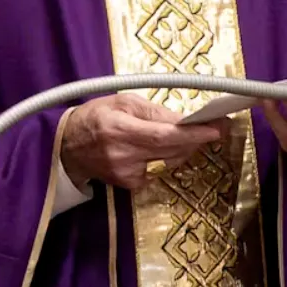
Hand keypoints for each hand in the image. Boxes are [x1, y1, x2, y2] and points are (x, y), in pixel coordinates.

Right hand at [60, 94, 229, 190]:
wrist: (69, 147)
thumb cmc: (97, 116)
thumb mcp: (123, 101)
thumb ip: (154, 111)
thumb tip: (184, 119)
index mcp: (120, 127)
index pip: (165, 134)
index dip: (193, 133)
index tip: (217, 128)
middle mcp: (123, 154)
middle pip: (172, 149)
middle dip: (197, 137)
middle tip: (216, 125)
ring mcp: (127, 173)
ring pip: (170, 160)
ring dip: (184, 146)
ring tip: (189, 132)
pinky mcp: (129, 185)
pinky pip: (159, 169)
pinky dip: (166, 157)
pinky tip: (158, 148)